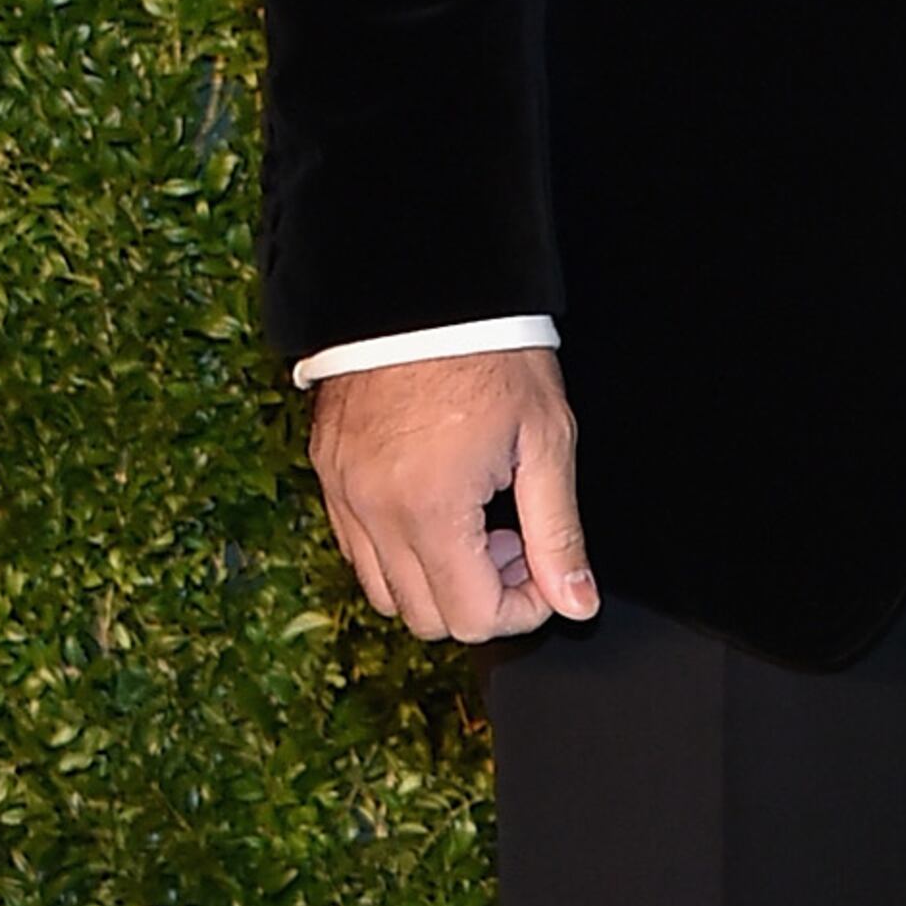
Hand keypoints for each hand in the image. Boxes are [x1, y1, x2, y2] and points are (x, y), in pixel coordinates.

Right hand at [308, 345, 596, 646]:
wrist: (425, 287)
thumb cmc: (491, 352)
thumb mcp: (546, 441)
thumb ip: (559, 533)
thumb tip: (575, 602)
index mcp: (432, 508)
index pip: (471, 618)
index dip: (521, 608)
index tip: (544, 570)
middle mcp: (375, 512)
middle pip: (425, 617)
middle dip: (481, 596)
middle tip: (516, 542)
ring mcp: (343, 494)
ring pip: (384, 592)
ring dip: (437, 578)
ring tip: (478, 522)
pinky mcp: (329, 474)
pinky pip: (357, 549)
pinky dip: (399, 550)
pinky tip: (438, 505)